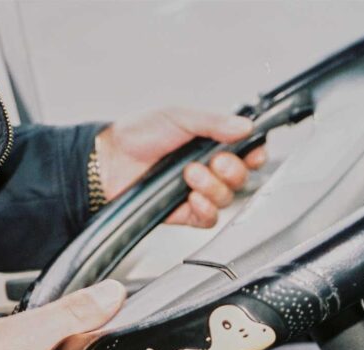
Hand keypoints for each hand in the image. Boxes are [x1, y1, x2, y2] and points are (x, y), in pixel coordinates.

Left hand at [95, 108, 266, 227]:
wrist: (109, 160)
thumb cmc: (139, 134)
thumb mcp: (178, 116)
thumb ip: (214, 122)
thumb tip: (245, 125)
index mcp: (212, 142)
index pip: (248, 152)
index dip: (255, 155)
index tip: (252, 153)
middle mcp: (210, 168)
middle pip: (242, 178)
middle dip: (232, 170)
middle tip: (215, 161)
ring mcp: (199, 191)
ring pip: (227, 199)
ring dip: (212, 187)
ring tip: (190, 174)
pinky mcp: (186, 213)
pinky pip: (209, 218)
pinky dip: (205, 209)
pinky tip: (192, 198)